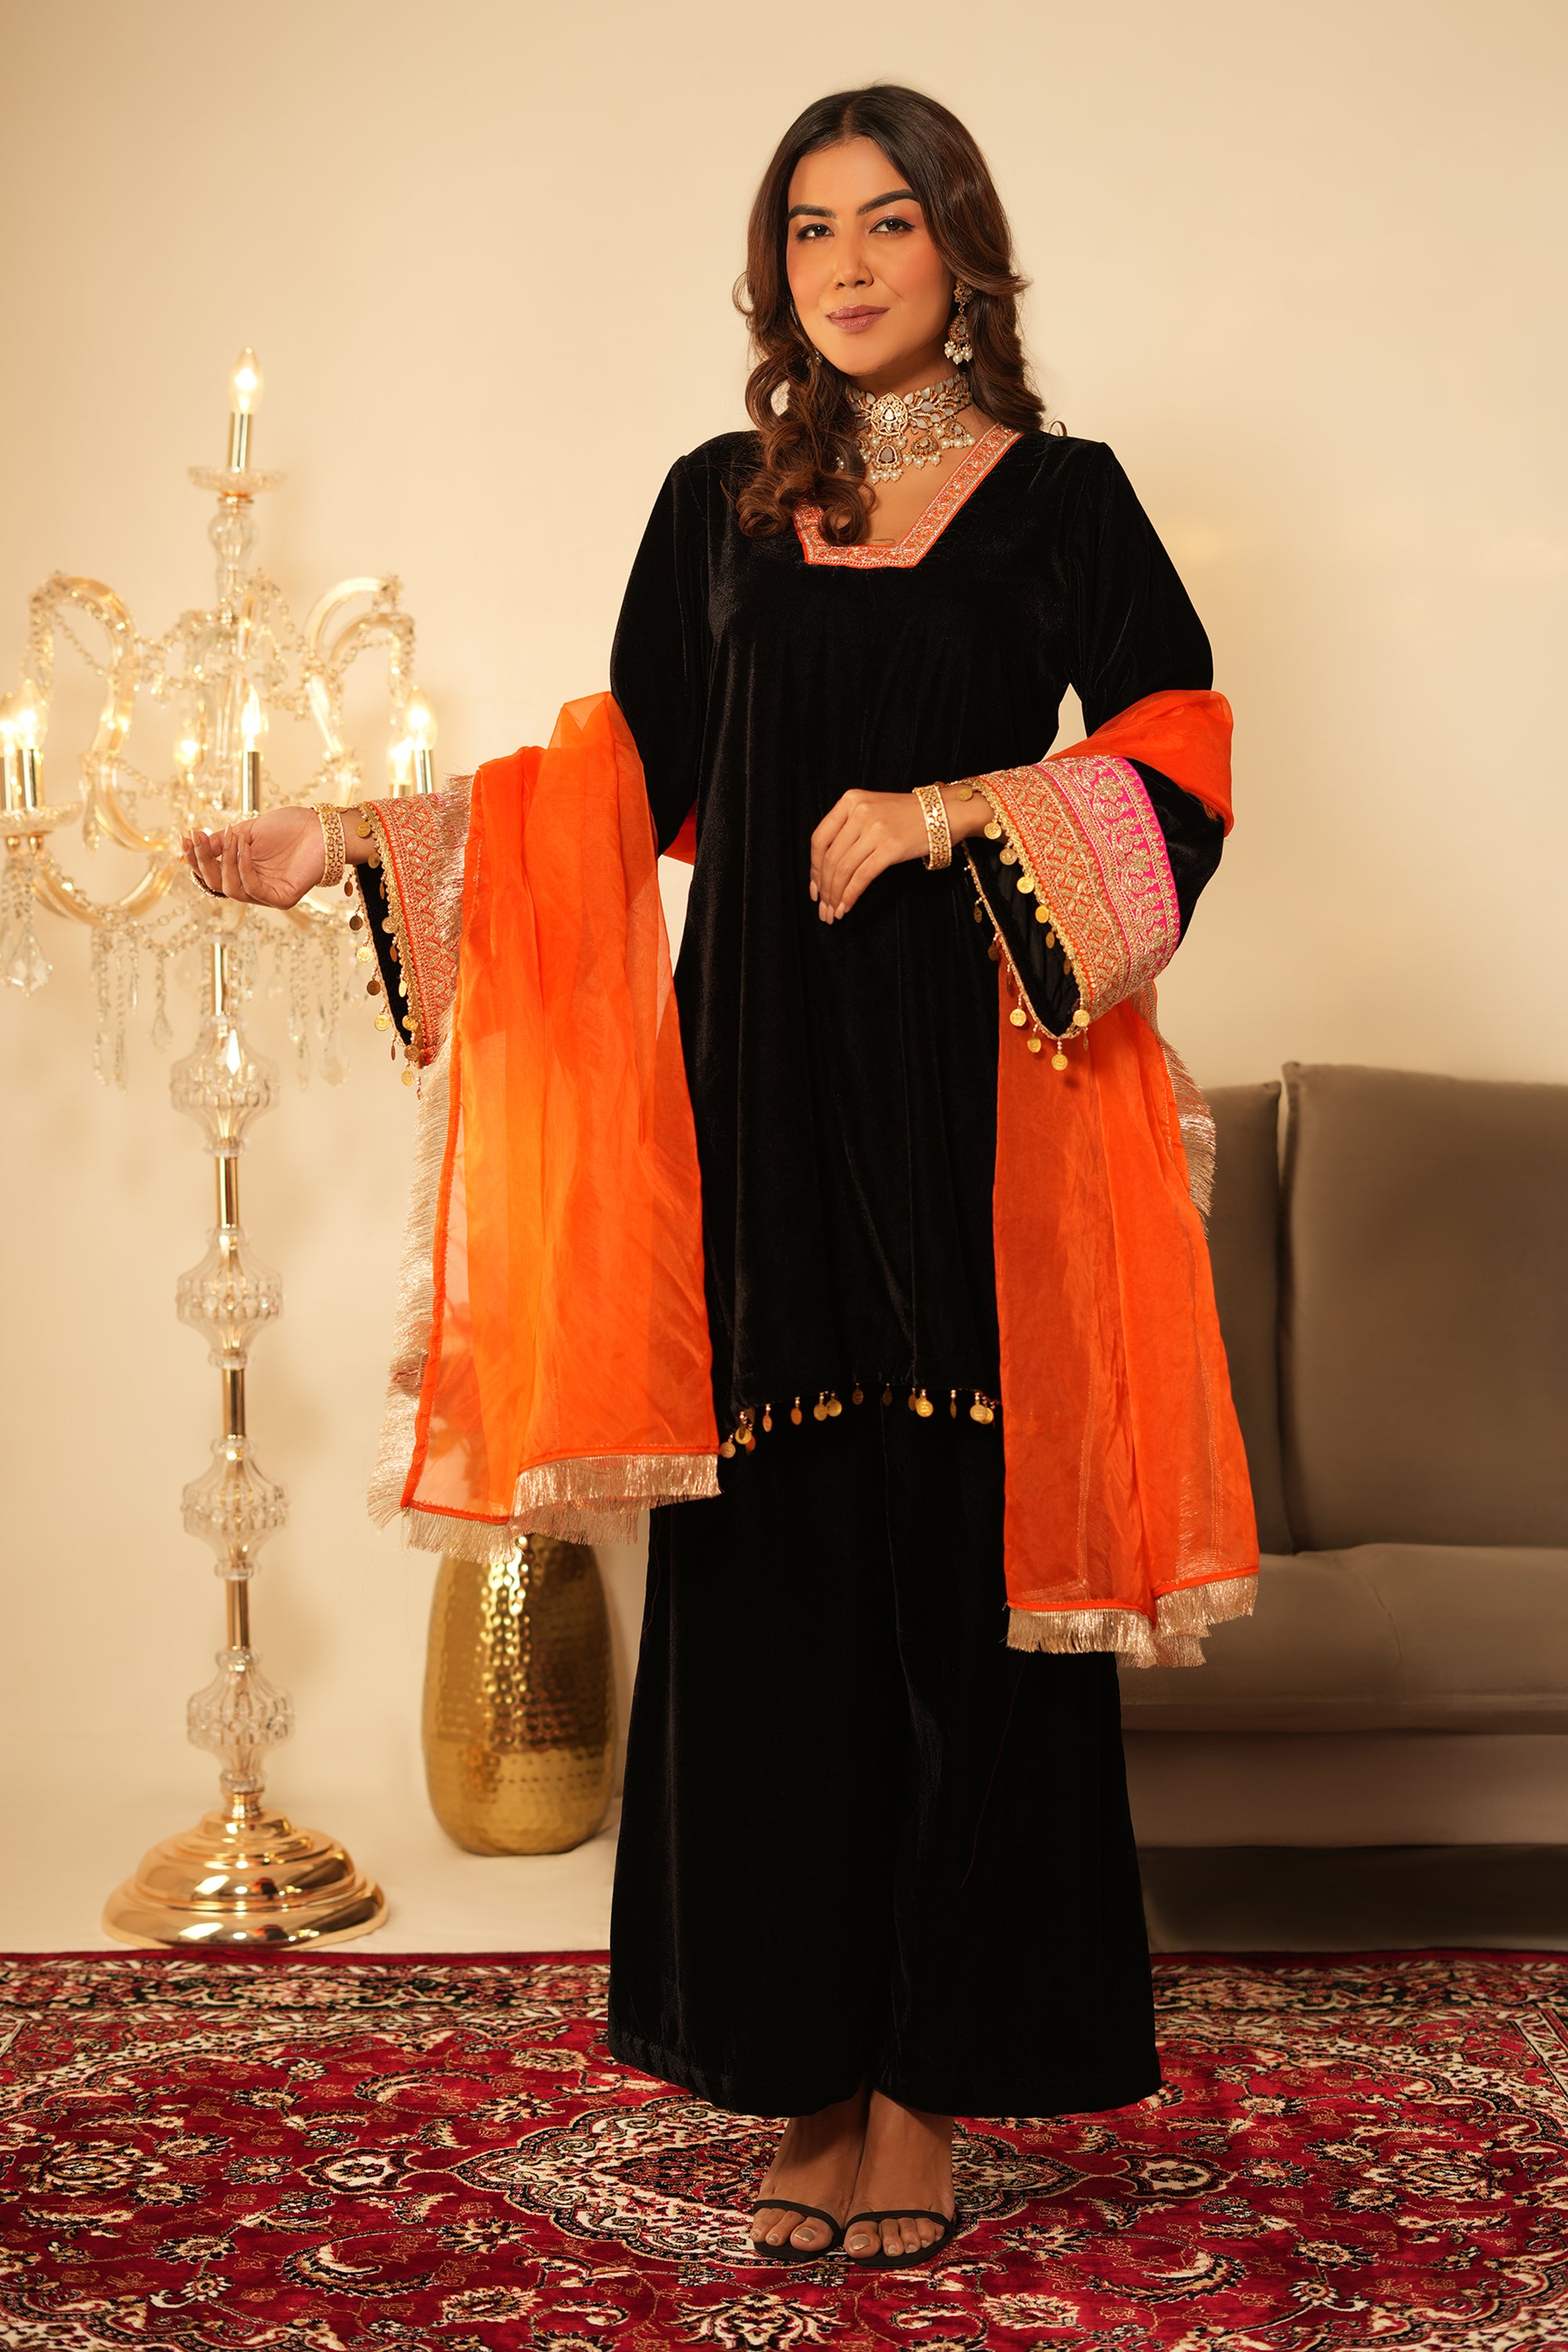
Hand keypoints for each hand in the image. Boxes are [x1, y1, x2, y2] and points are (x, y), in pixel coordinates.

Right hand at [180, 807, 327, 906]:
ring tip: (231, 837)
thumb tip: (187, 852)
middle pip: (217, 885)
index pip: (212, 874)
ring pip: (232, 889)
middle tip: (198, 838)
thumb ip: (221, 843)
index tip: (185, 836)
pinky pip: (253, 889)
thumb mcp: (246, 832)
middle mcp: (253, 887)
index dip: (196, 857)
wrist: (321, 828)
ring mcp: (268, 895)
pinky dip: (244, 867)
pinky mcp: (282, 899)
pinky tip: (244, 848)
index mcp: (243, 873)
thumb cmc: (288, 828)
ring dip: (226, 861)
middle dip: (204, 860)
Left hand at [809, 790, 930, 922]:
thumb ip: (848, 829)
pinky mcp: (891, 847)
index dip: (813, 868)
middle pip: (830, 858)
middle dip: (824, 888)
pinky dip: (850, 895)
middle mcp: (859, 812)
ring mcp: (875, 829)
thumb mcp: (871, 809)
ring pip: (843, 869)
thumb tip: (826, 867)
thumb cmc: (907, 815)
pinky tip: (846, 907)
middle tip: (822, 908)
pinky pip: (862, 876)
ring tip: (833, 912)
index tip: (814, 888)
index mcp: (850, 800)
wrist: (944, 812)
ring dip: (835, 895)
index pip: (819, 839)